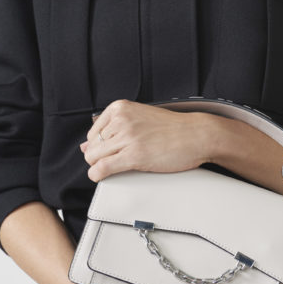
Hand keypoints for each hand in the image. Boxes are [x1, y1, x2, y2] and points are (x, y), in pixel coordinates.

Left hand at [79, 99, 207, 181]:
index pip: (92, 132)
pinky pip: (102, 168)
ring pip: (93, 157)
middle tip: (116, 161)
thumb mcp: (139, 119)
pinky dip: (97, 175)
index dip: (98, 146)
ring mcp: (127, 137)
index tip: (110, 151)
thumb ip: (112, 129)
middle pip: (91, 146)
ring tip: (116, 167)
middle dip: (99, 157)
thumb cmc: (172, 128)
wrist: (196, 135)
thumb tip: (85, 146)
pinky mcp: (134, 155)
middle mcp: (121, 120)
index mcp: (120, 107)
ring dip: (99, 166)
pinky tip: (103, 176)